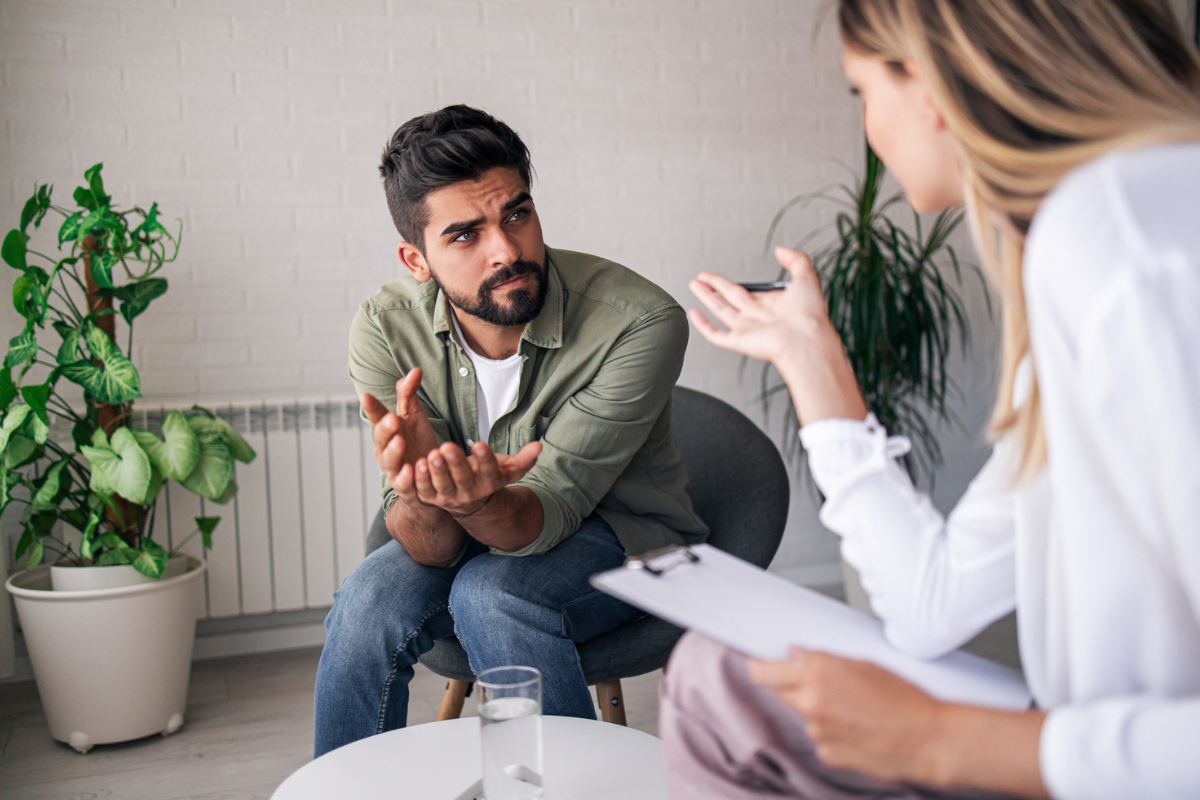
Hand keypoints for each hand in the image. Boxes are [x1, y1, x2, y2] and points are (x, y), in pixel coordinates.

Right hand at [361, 368, 440, 499]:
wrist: (428, 473)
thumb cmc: (416, 441)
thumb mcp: (413, 415)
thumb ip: (409, 393)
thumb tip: (416, 370)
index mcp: (386, 430)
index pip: (376, 416)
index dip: (372, 407)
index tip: (366, 396)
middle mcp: (385, 449)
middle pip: (381, 438)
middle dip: (385, 429)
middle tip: (391, 419)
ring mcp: (394, 468)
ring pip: (389, 461)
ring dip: (393, 452)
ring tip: (400, 442)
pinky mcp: (405, 486)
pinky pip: (404, 483)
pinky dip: (406, 478)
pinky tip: (411, 470)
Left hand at [402, 439, 542, 515]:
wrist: (471, 502)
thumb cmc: (488, 476)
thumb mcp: (507, 469)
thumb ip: (524, 458)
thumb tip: (540, 445)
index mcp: (489, 483)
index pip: (490, 472)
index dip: (486, 460)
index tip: (481, 444)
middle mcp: (470, 493)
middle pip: (464, 479)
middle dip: (456, 463)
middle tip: (448, 446)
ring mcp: (449, 498)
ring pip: (442, 486)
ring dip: (436, 471)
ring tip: (432, 454)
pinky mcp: (431, 498)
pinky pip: (424, 491)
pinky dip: (420, 480)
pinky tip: (417, 464)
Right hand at [688, 247, 830, 364]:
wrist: (806, 341)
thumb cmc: (810, 316)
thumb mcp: (806, 277)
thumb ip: (795, 260)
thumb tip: (780, 250)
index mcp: (772, 305)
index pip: (749, 292)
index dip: (734, 284)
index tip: (720, 278)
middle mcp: (758, 317)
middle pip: (730, 298)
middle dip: (714, 286)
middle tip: (701, 277)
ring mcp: (747, 330)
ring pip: (721, 310)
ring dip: (706, 296)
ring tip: (694, 284)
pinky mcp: (739, 342)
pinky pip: (716, 334)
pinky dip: (702, 325)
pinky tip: (694, 313)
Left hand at [747, 649, 945, 784]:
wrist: (927, 740)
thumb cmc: (905, 700)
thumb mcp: (864, 664)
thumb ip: (823, 659)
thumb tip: (797, 655)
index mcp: (817, 673)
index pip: (765, 671)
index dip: (759, 667)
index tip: (757, 665)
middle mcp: (811, 701)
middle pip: (779, 691)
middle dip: (791, 685)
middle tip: (822, 683)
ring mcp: (817, 731)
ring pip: (805, 715)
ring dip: (818, 709)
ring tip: (855, 708)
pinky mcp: (827, 754)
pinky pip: (821, 738)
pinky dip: (832, 732)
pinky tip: (859, 728)